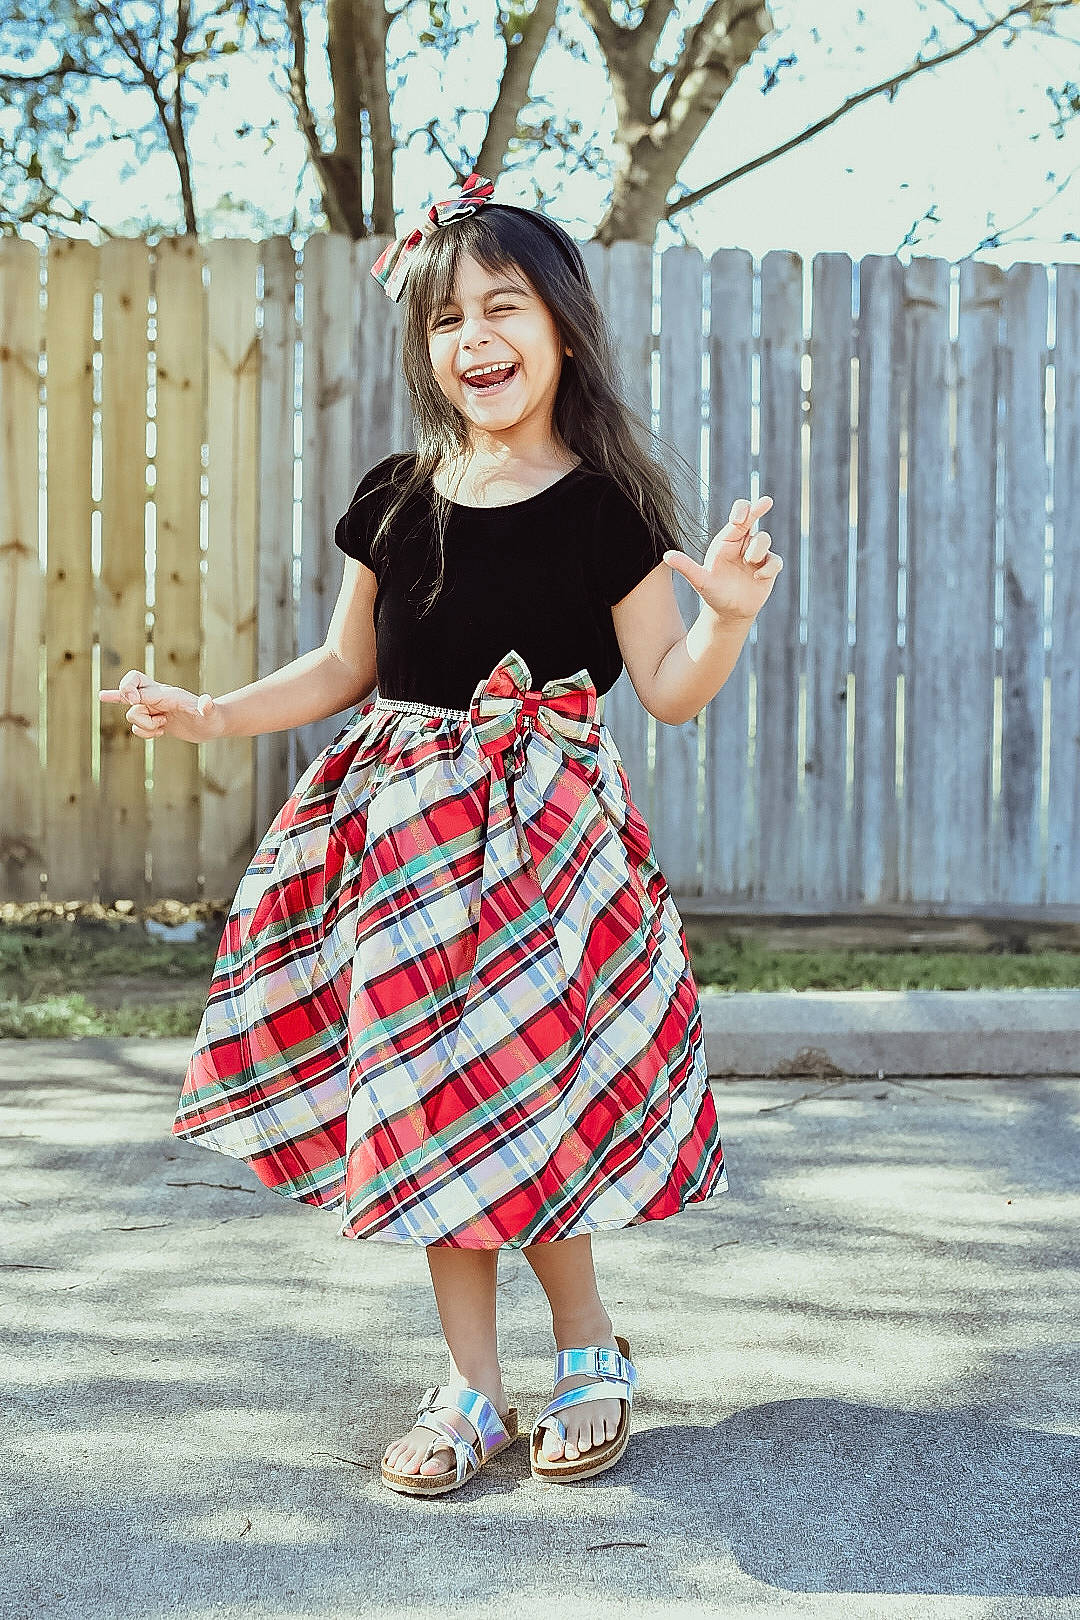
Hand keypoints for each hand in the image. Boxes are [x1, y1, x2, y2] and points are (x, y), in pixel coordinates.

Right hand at [98, 669, 224, 742]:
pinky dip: (144, 733)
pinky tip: (159, 732)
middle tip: (121, 698)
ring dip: (144, 725)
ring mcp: (154, 709)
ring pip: (132, 715)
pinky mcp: (154, 721)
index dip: (127, 689)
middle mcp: (157, 697)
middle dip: (120, 696)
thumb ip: (206, 707)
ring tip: (163, 726)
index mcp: (165, 693)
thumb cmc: (212, 717)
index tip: (130, 699)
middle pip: (127, 691)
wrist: (213, 725)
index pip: (137, 683)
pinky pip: (137, 727)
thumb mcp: (209, 714)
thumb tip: (207, 701)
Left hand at [664, 495, 781, 625]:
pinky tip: (758, 577)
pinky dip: (768, 568)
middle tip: (766, 501)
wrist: (729, 612)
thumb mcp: (700, 580)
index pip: (737, 516)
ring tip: (748, 563)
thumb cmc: (713, 592)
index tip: (739, 517)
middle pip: (754, 518)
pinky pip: (775, 561)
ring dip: (756, 550)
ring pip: (764, 539)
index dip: (740, 510)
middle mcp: (743, 543)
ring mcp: (758, 554)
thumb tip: (666, 556)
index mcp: (727, 540)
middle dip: (759, 508)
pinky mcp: (769, 568)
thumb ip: (686, 566)